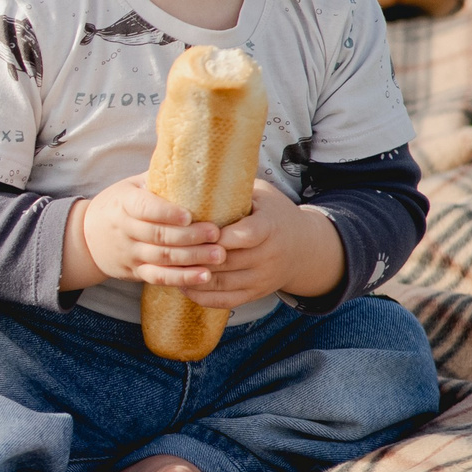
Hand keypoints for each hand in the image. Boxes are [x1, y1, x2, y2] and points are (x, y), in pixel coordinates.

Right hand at [73, 174, 224, 290]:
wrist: (86, 236)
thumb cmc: (119, 205)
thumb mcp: (131, 186)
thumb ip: (158, 178)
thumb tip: (192, 154)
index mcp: (125, 204)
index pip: (144, 208)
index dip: (166, 213)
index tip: (189, 215)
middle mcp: (126, 229)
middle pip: (158, 235)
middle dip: (189, 237)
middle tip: (216, 234)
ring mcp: (131, 253)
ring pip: (162, 258)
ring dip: (191, 258)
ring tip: (218, 255)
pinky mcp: (136, 272)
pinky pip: (159, 278)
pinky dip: (182, 279)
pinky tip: (204, 277)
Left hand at [179, 181, 341, 308]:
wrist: (304, 247)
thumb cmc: (273, 213)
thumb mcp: (262, 195)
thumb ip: (235, 188)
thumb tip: (197, 170)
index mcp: (270, 227)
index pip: (245, 235)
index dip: (219, 236)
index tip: (194, 230)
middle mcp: (268, 256)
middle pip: (228, 262)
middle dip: (196, 258)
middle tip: (167, 250)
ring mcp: (262, 278)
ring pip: (223, 284)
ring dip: (193, 278)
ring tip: (167, 268)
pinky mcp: (256, 294)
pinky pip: (227, 301)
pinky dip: (203, 297)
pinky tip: (183, 285)